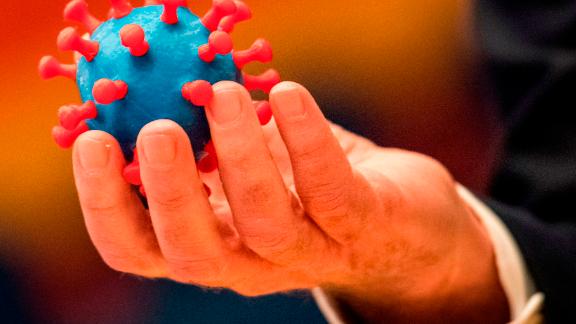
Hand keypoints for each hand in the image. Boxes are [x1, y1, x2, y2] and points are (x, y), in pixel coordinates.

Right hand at [72, 81, 507, 321]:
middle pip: (194, 255)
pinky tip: (286, 95)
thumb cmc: (306, 188)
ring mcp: (309, 251)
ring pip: (265, 223)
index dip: (106, 205)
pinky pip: (330, 190)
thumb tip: (149, 81)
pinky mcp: (362, 227)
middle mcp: (251, 263)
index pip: (141, 249)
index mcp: (211, 246)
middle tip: (155, 130)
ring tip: (219, 94)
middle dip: (169, 194)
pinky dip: (306, 141)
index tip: (90, 141)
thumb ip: (205, 142)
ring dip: (239, 158)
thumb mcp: (246, 167)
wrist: (400, 225)